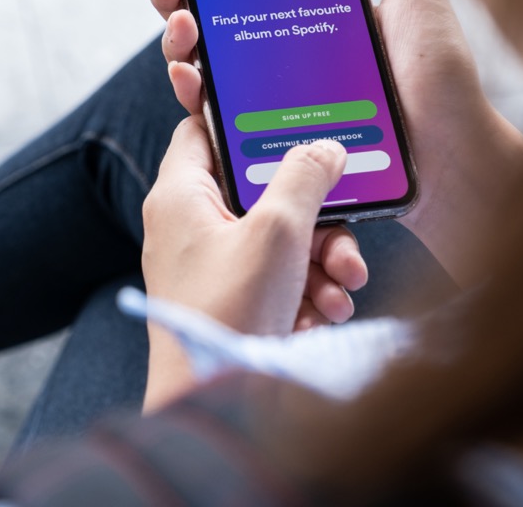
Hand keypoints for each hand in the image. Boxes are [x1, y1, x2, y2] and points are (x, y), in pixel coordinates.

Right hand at [130, 0, 522, 284]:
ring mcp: (269, 100)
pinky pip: (215, 117)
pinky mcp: (266, 143)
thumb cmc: (440, 82)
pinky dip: (192, 92)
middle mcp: (280, 56)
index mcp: (306, 18)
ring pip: (200, 64)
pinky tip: (191, 75)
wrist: (451, 161)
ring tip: (181, 23)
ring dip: (175, 39)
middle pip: (206, 17)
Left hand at [140, 116, 366, 408]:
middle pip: (259, 191)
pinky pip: (276, 278)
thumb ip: (304, 178)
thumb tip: (325, 148)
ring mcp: (210, 265)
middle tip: (342, 236)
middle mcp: (189, 225)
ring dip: (319, 261)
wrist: (211, 401)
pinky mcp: (231, 300)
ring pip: (277, 238)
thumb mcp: (276, 233)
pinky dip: (305, 291)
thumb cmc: (228, 313)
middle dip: (312, 216)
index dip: (246, 121)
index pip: (203, 129)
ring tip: (342, 288)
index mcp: (181, 195)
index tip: (292, 123)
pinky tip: (323, 315)